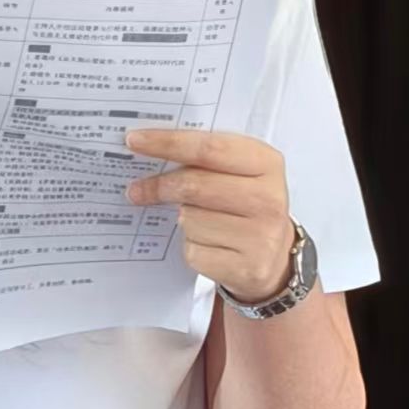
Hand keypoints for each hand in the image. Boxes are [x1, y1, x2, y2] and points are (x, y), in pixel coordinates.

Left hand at [124, 128, 295, 304]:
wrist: (274, 258)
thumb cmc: (248, 206)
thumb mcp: (240, 172)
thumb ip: (206, 158)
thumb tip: (149, 150)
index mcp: (267, 163)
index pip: (209, 148)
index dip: (168, 143)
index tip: (134, 140)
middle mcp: (269, 199)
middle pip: (194, 184)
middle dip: (159, 186)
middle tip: (136, 189)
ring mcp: (260, 237)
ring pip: (190, 220)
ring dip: (183, 220)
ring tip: (200, 222)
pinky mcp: (245, 268)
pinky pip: (194, 251)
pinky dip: (191, 247)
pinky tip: (208, 245)